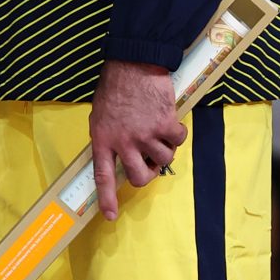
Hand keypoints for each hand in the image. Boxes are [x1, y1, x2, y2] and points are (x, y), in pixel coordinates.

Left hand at [88, 59, 183, 220]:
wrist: (133, 64)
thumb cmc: (115, 87)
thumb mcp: (101, 114)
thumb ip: (109, 136)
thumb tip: (120, 155)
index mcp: (102, 137)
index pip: (102, 174)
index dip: (107, 197)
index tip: (110, 215)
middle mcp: (123, 141)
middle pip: (138, 176)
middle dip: (146, 174)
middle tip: (148, 163)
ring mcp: (144, 134)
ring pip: (163, 159)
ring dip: (164, 148)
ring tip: (157, 130)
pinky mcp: (164, 125)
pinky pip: (179, 140)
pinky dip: (178, 132)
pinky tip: (169, 119)